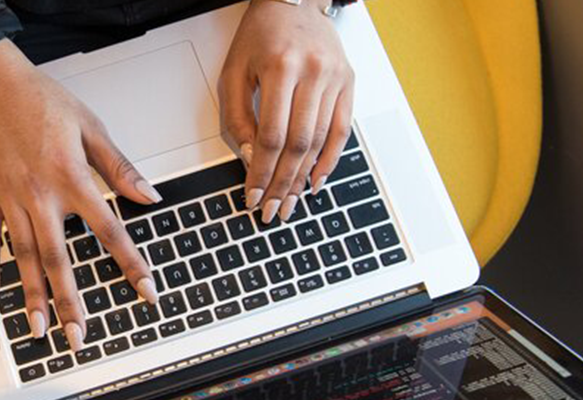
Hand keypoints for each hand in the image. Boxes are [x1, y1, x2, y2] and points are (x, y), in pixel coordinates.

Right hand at [0, 40, 160, 351]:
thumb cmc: (41, 99)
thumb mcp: (91, 126)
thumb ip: (119, 167)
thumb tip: (149, 196)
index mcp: (72, 177)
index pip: (109, 230)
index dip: (130, 263)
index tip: (145, 290)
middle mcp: (40, 195)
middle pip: (60, 258)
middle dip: (71, 301)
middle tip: (80, 336)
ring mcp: (9, 198)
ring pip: (25, 257)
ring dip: (32, 296)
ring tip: (40, 329)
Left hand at [218, 0, 354, 222]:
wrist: (293, 1)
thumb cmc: (260, 35)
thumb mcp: (233, 72)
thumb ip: (237, 116)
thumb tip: (249, 158)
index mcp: (281, 68)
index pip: (271, 136)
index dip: (262, 171)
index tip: (253, 195)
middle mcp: (313, 73)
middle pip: (299, 144)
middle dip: (283, 183)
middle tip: (273, 210)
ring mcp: (336, 78)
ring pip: (320, 141)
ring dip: (304, 178)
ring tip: (291, 202)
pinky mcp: (349, 83)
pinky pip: (342, 131)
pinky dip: (330, 160)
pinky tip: (316, 180)